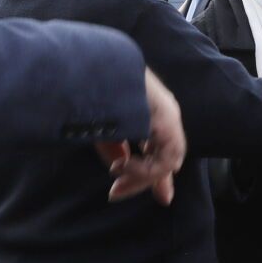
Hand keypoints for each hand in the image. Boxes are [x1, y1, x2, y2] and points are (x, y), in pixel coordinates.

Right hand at [99, 70, 186, 203]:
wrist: (93, 69)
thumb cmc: (93, 93)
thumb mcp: (105, 127)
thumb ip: (116, 148)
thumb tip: (120, 165)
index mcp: (152, 113)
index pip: (158, 150)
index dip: (152, 174)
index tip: (137, 192)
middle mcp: (165, 115)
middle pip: (165, 158)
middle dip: (142, 180)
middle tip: (114, 193)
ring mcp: (169, 116)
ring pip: (167, 162)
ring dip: (140, 176)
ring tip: (115, 172)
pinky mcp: (168, 120)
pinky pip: (165, 158)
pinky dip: (144, 169)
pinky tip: (122, 165)